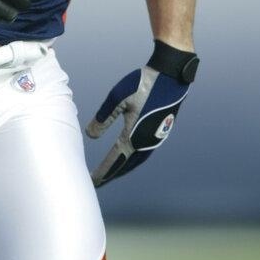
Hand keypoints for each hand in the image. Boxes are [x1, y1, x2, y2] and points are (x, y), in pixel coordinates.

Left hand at [85, 40, 198, 186]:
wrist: (170, 77)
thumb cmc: (142, 84)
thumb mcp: (117, 98)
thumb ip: (104, 118)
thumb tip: (90, 136)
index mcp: (134, 135)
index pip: (115, 160)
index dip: (103, 172)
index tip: (92, 182)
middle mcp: (146, 142)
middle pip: (126, 165)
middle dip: (111, 174)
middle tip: (98, 182)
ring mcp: (155, 138)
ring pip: (136, 161)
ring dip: (123, 168)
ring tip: (111, 173)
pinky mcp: (160, 132)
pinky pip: (144, 153)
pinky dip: (133, 160)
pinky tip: (129, 156)